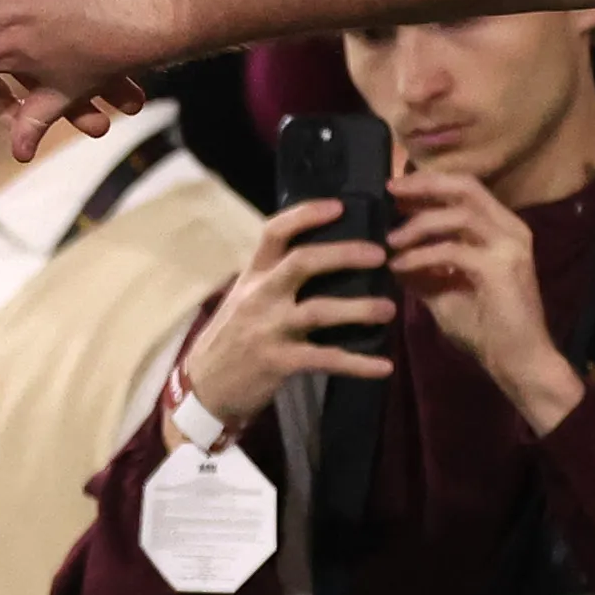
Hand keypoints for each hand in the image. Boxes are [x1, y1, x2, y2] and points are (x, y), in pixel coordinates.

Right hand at [177, 199, 396, 419]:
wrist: (204, 388)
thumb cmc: (231, 338)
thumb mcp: (244, 300)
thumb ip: (275, 279)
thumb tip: (323, 259)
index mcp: (253, 276)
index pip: (275, 232)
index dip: (306, 214)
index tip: (339, 206)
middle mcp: (260, 295)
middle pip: (303, 262)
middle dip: (345, 254)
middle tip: (380, 256)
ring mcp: (268, 329)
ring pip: (320, 311)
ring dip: (360, 309)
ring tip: (390, 309)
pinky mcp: (279, 362)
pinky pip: (326, 358)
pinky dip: (358, 363)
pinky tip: (384, 366)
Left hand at [385, 170, 580, 431]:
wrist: (517, 361)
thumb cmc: (485, 329)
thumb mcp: (444, 291)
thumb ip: (424, 268)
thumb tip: (391, 254)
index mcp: (501, 229)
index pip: (465, 188)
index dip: (429, 183)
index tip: (394, 188)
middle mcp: (511, 229)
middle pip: (466, 187)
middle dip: (424, 185)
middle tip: (390, 191)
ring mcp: (510, 246)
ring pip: (460, 214)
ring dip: (419, 224)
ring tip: (391, 241)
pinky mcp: (501, 269)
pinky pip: (453, 251)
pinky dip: (422, 255)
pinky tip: (400, 267)